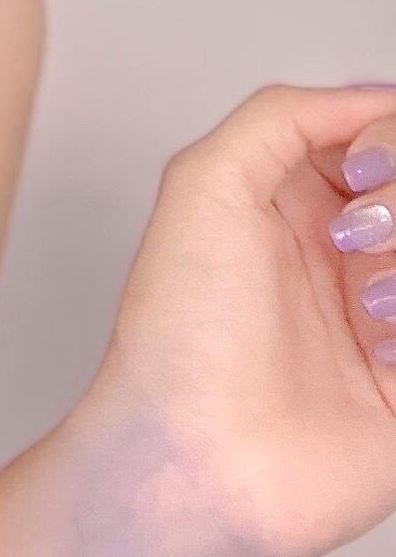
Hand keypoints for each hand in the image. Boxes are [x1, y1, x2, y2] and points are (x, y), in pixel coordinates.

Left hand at [86, 80, 395, 556]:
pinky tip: (383, 361)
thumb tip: (375, 97)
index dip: (390, 142)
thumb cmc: (181, 332)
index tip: (359, 177)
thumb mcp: (203, 183)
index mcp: (299, 196)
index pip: (385, 131)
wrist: (201, 459)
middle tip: (352, 243)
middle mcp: (352, 250)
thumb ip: (283, 114)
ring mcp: (392, 317)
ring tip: (367, 319)